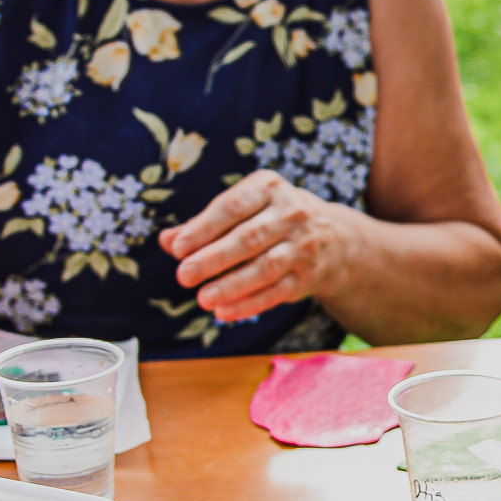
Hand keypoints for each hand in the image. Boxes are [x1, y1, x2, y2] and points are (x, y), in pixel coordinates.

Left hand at [159, 169, 359, 324]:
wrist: (333, 238)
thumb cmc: (271, 219)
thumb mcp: (244, 210)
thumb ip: (204, 225)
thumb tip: (166, 240)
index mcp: (268, 188)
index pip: (233, 206)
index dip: (204, 228)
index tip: (177, 248)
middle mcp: (291, 213)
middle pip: (248, 238)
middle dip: (214, 258)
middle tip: (183, 275)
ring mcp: (303, 246)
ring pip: (265, 267)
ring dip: (231, 285)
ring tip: (202, 298)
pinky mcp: (308, 276)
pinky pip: (276, 292)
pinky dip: (249, 304)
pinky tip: (224, 312)